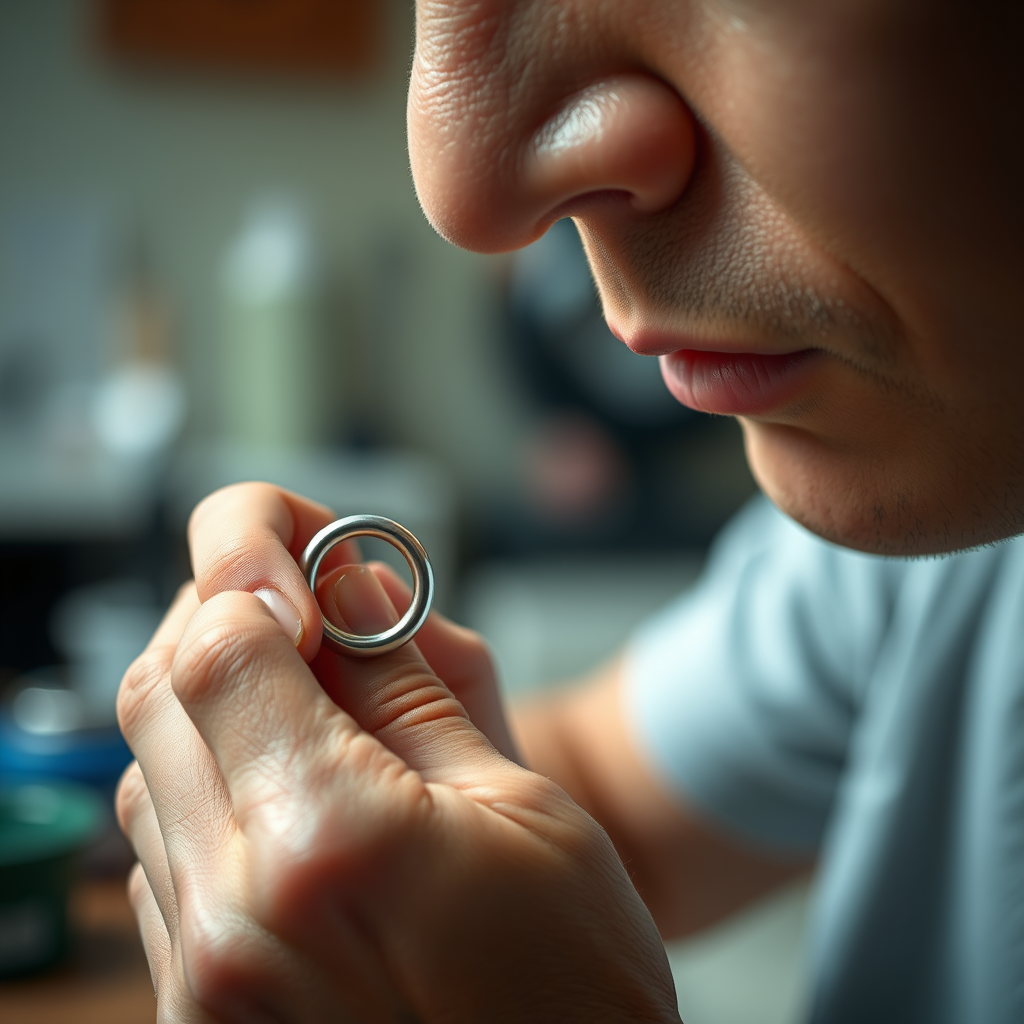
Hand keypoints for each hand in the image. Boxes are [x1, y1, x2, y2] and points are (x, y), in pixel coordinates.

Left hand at [116, 483, 679, 1022]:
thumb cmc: (571, 989)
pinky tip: (287, 795)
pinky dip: (206, 792)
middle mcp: (232, 912)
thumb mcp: (525, 805)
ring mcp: (201, 974)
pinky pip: (159, 857)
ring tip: (310, 707)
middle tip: (309, 616)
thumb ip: (414, 685)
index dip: (256, 570)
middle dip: (228, 622)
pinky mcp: (193, 1010)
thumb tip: (353, 585)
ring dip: (213, 708)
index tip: (312, 569)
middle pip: (160, 690)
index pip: (222, 642)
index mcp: (328, 840)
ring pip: (147, 768)